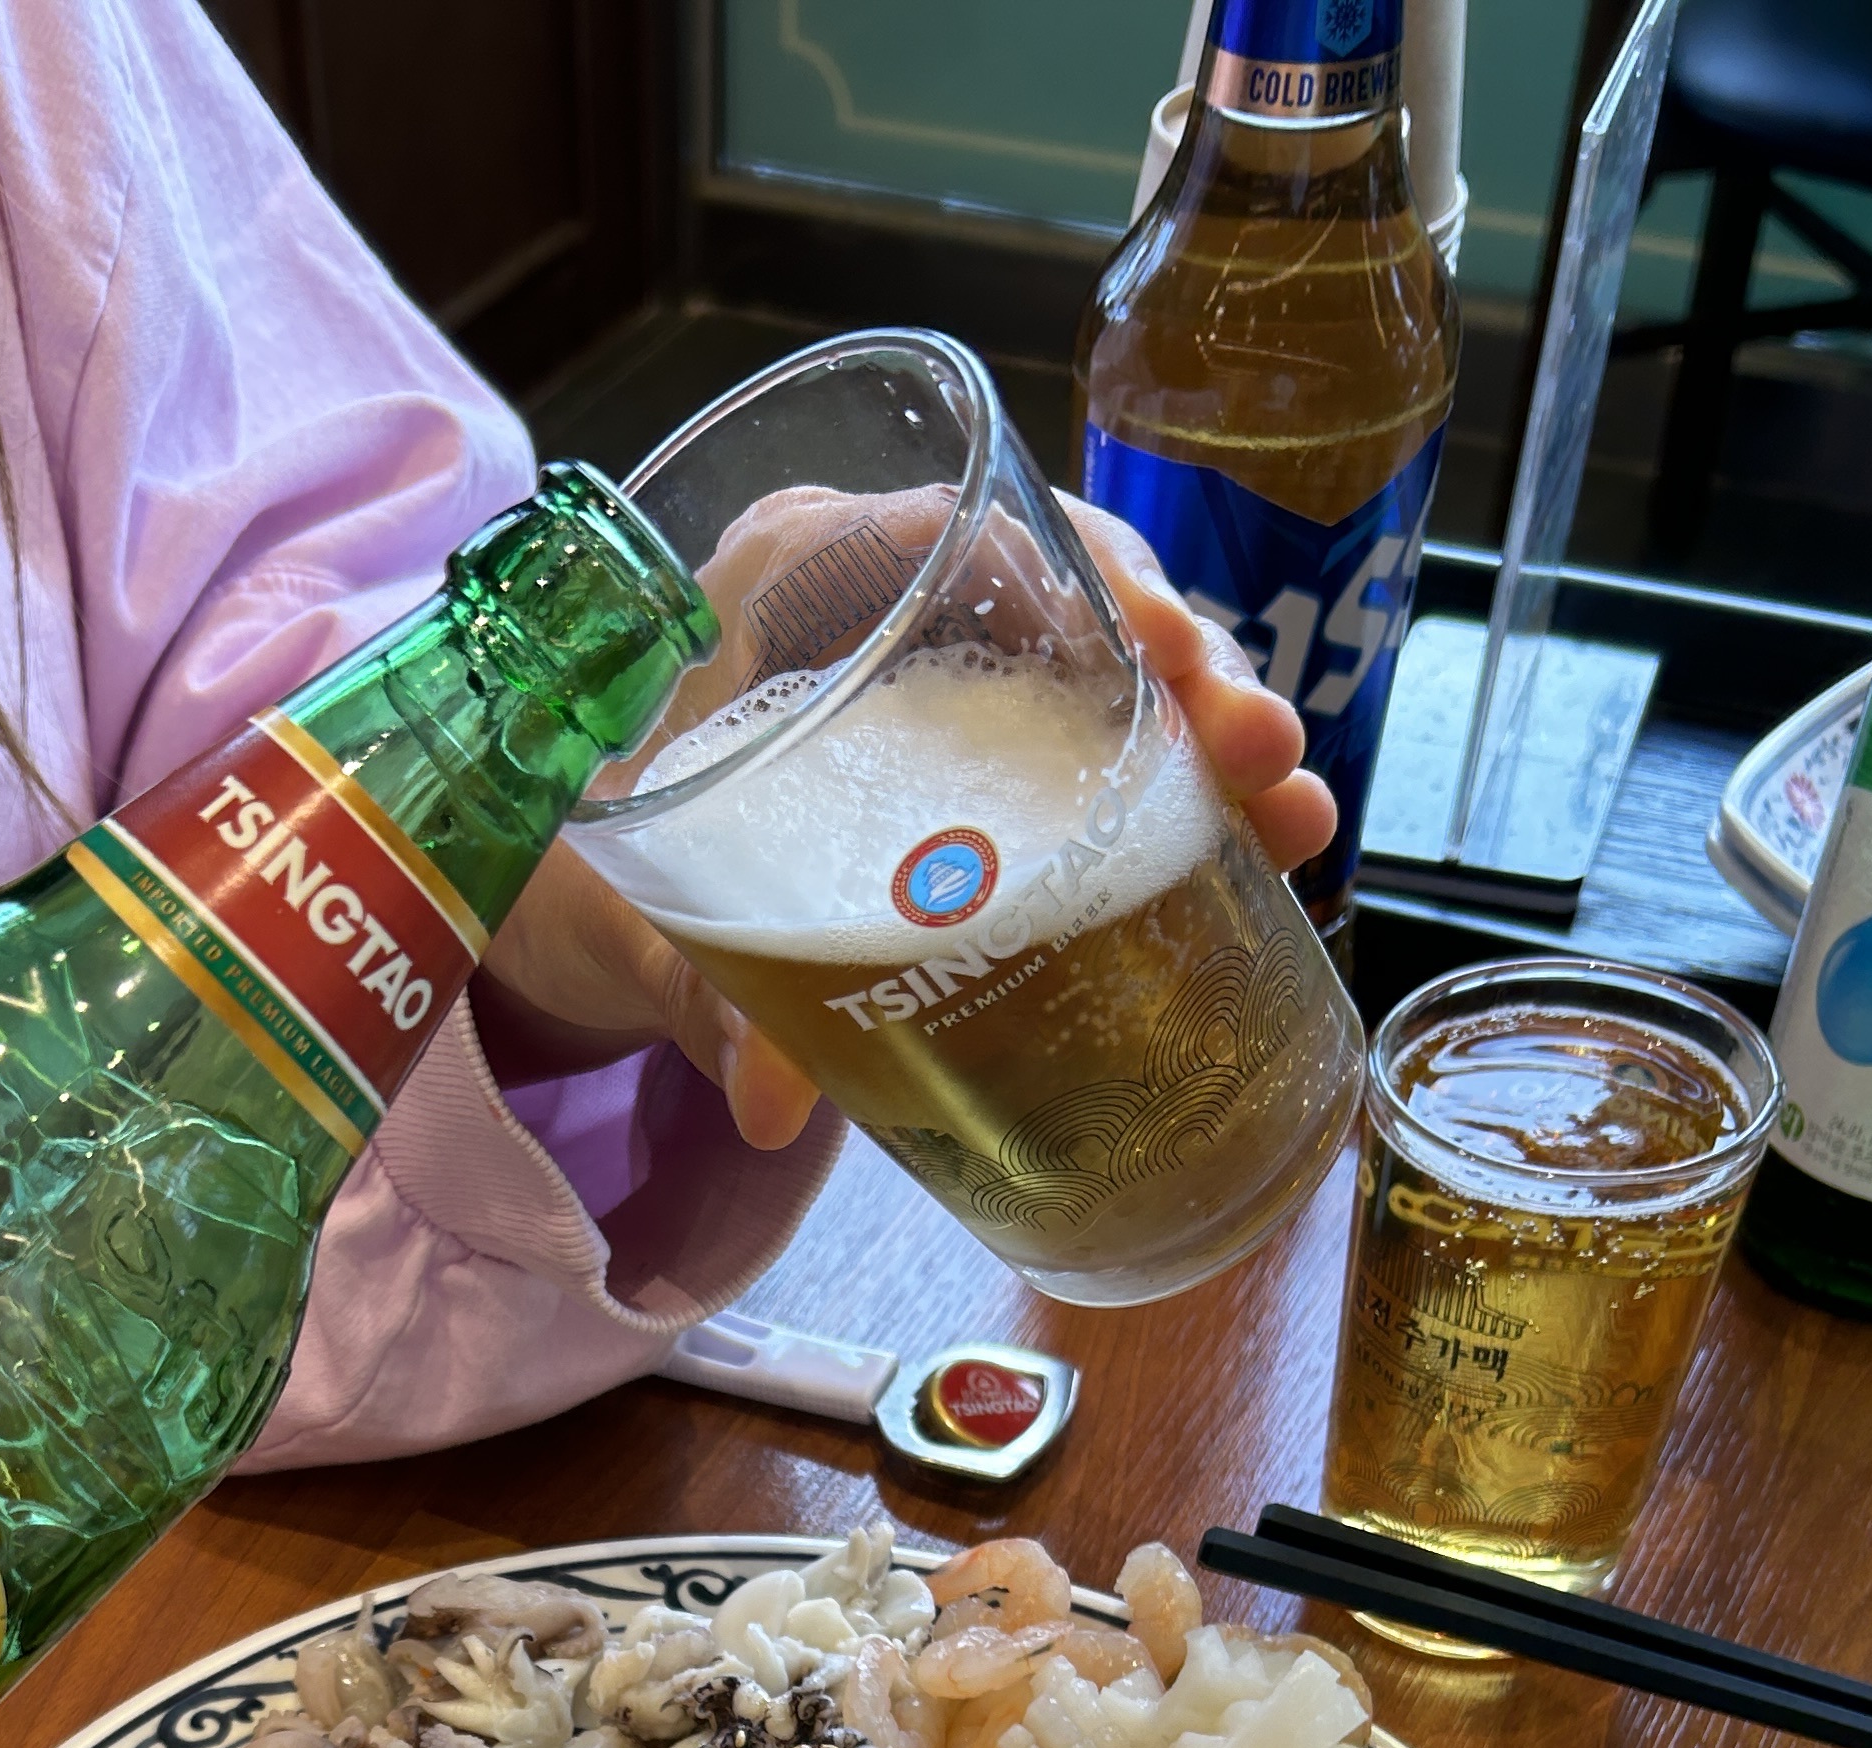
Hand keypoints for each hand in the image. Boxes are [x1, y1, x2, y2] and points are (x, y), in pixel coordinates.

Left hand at [472, 498, 1332, 1141]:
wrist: (579, 901)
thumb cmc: (587, 858)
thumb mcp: (635, 914)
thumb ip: (705, 994)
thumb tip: (767, 1099)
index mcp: (789, 572)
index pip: (954, 524)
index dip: (1079, 569)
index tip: (1161, 647)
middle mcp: (889, 602)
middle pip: (1068, 594)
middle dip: (1188, 668)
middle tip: (1258, 755)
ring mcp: (954, 681)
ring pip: (1106, 675)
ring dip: (1213, 740)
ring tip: (1292, 817)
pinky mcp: (987, 763)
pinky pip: (1098, 751)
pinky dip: (1179, 798)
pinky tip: (1258, 853)